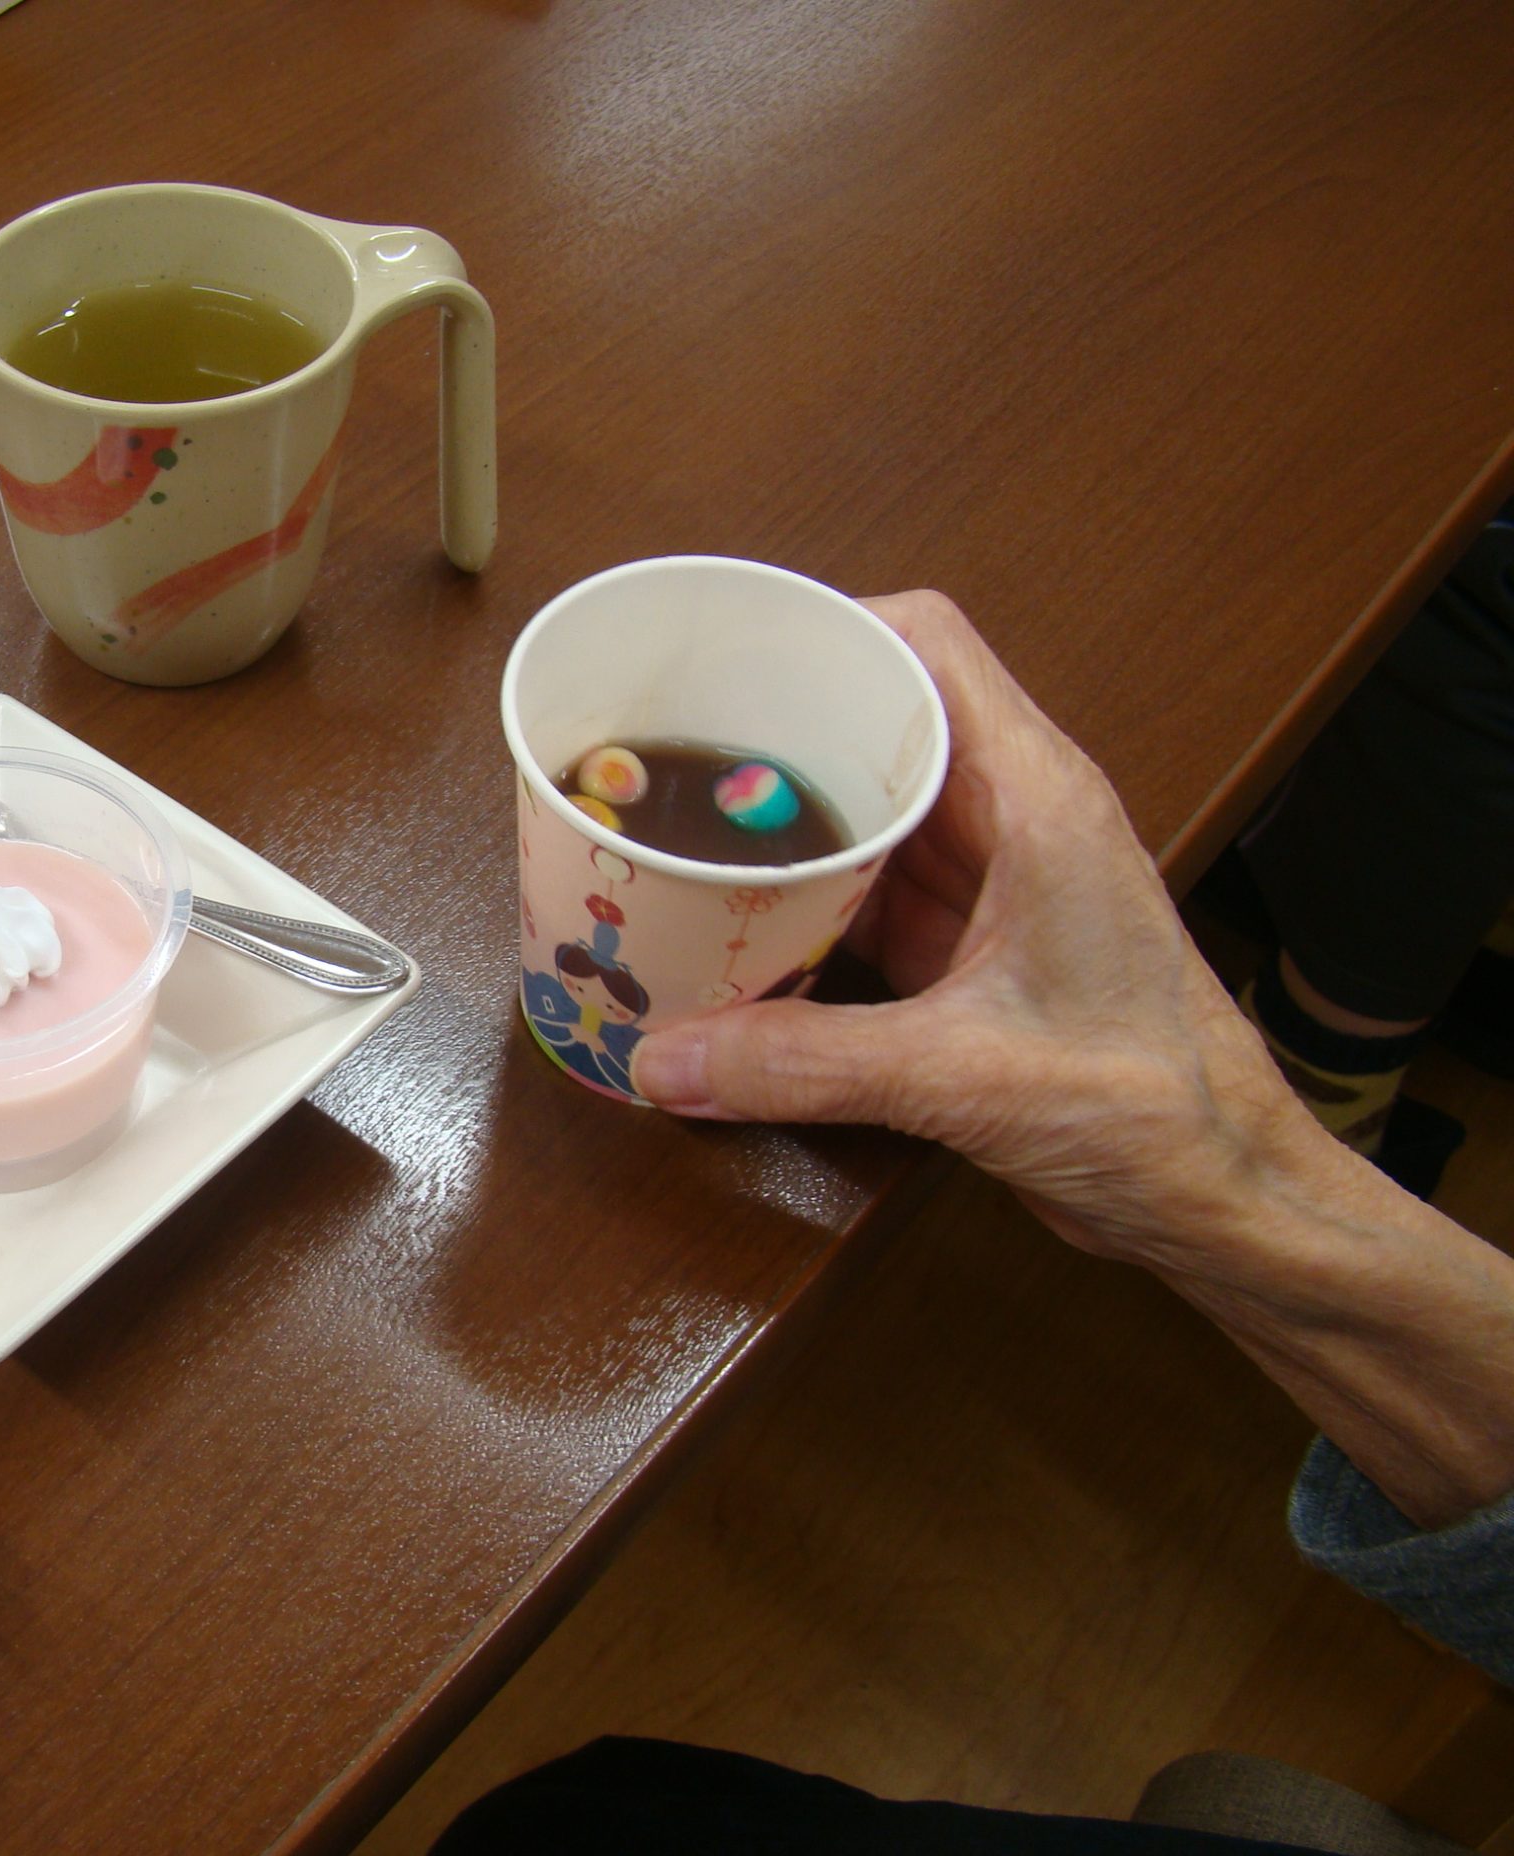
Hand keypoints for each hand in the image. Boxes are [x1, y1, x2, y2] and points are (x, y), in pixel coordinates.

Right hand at [629, 589, 1312, 1276]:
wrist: (1224, 1194)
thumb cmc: (1154, 1107)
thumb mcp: (961, 1078)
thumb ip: (804, 1065)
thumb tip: (663, 1062)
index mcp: (1037, 798)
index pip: (928, 645)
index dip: (827, 629)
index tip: (725, 656)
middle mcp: (1015, 818)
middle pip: (880, 721)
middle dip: (775, 730)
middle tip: (666, 755)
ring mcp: (993, 881)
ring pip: (869, 809)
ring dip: (781, 823)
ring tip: (677, 832)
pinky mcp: (972, 947)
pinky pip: (867, 893)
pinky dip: (801, 902)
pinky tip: (731, 929)